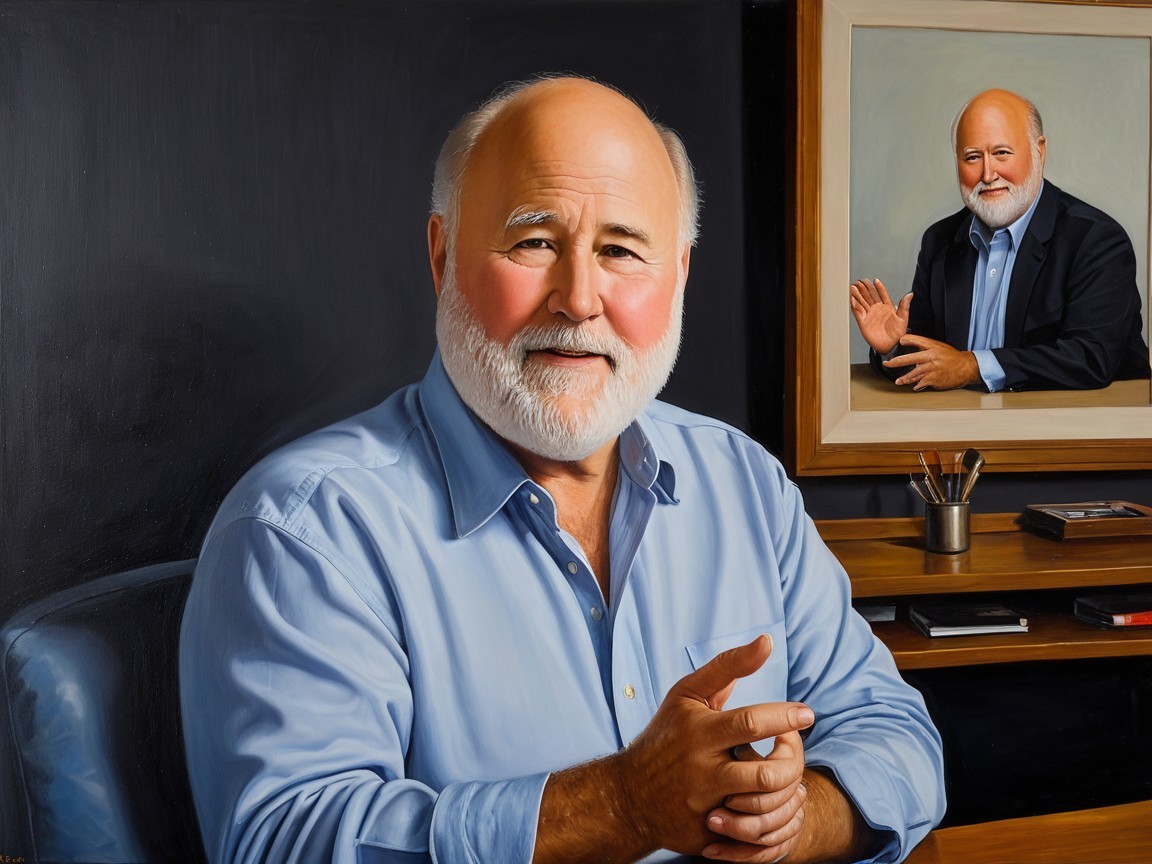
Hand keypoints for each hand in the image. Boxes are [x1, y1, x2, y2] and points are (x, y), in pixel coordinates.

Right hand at [617, 635, 814, 855]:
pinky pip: (751, 834)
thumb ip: (728, 667)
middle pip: (764, 774)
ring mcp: (703, 806)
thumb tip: (767, 641)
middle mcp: (701, 770)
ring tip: (787, 776)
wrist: (628, 795)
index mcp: (698, 732)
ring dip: (785, 793)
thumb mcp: (687, 694)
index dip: (785, 717)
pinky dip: (769, 819)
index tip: (806, 714)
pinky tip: (771, 802)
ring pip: (763, 807)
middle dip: (793, 762)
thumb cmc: (666, 735)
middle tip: (796, 752)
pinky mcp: (707, 836)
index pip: (749, 723)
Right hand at [849, 278, 911, 353]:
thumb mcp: (903, 318)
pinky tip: (852, 299)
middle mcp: (877, 310)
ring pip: (862, 302)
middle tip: (860, 281)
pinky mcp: (863, 322)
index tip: (875, 280)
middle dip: (865, 288)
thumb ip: (904, 306)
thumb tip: (910, 294)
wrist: (891, 346)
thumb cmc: (898, 334)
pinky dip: (854, 305)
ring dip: (857, 294)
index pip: (882, 294)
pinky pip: (857, 312)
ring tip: (853, 286)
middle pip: (870, 296)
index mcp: (887, 307)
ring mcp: (870, 315)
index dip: (879, 287)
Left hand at [883, 334, 980, 389]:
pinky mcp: (935, 380)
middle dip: (897, 362)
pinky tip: (914, 386)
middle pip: (911, 359)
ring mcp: (933, 369)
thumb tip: (904, 341)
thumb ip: (922, 344)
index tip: (899, 341)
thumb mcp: (938, 346)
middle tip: (887, 364)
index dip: (907, 340)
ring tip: (899, 381)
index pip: (918, 341)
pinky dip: (917, 385)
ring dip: (905, 378)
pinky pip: (921, 383)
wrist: (967, 368)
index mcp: (933, 348)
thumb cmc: (951, 357)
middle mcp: (932, 357)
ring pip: (914, 374)